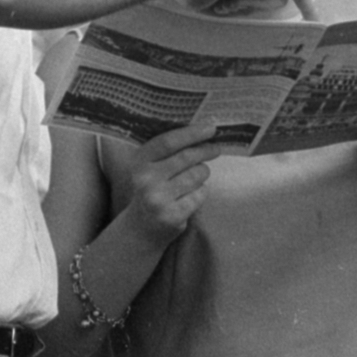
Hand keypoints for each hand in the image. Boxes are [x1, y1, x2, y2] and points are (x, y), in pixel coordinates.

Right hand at [117, 122, 222, 248]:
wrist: (141, 228)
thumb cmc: (152, 189)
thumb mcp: (150, 167)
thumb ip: (169, 151)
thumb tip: (203, 132)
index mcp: (139, 162)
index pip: (168, 142)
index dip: (191, 133)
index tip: (210, 128)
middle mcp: (146, 180)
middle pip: (186, 157)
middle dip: (205, 150)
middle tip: (216, 149)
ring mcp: (158, 199)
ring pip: (196, 175)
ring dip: (202, 173)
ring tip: (196, 177)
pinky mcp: (172, 216)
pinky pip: (199, 194)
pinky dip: (201, 192)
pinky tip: (191, 195)